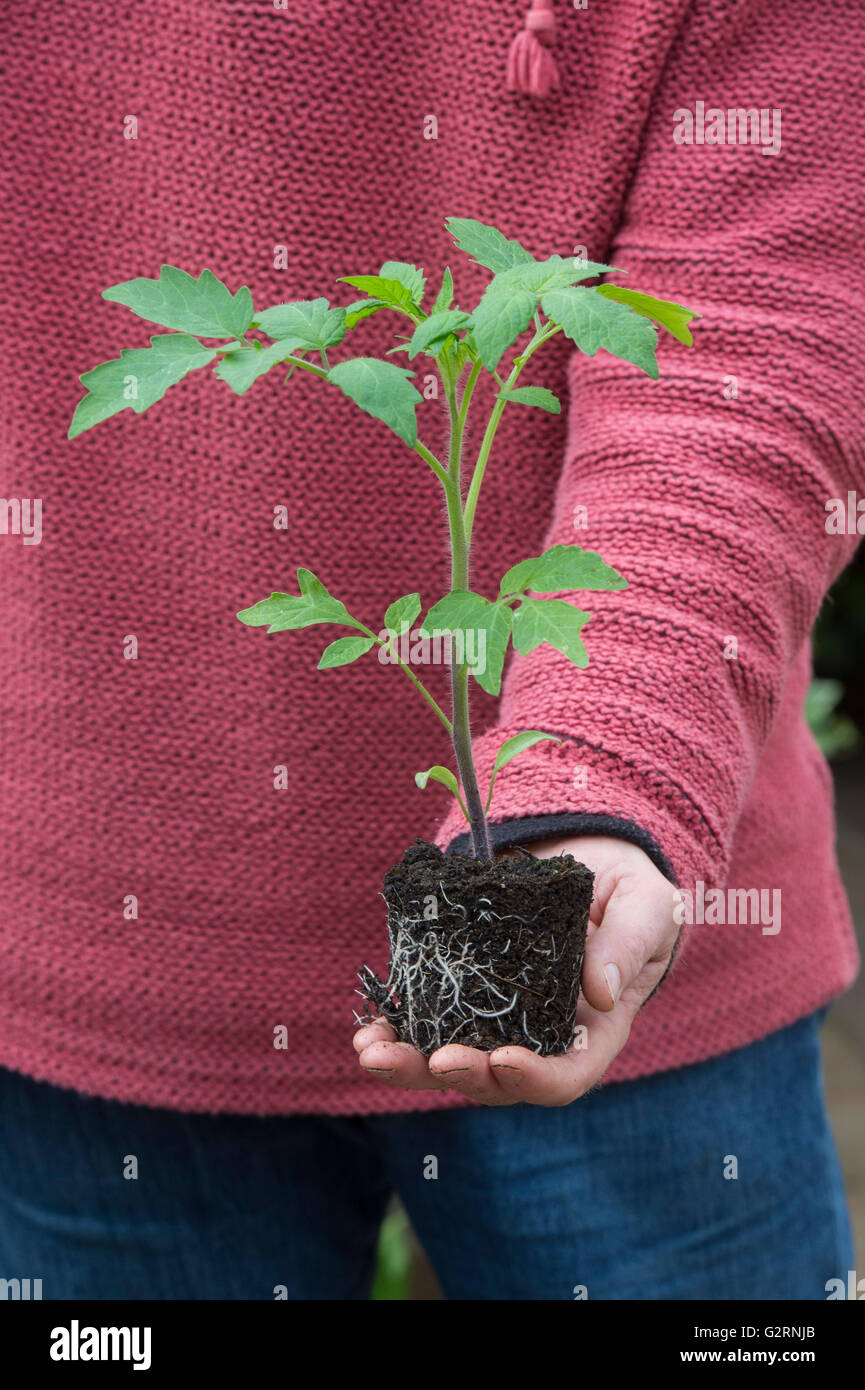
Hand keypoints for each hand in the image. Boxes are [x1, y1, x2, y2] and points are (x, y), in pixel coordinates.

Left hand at [353, 835, 679, 1105]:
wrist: (592, 862)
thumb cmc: (631, 892)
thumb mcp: (647, 907)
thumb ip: (629, 943)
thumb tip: (599, 993)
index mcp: (592, 1029)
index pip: (567, 1074)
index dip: (537, 1078)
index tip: (506, 1061)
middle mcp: (540, 1037)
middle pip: (499, 1081)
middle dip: (463, 1076)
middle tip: (434, 1061)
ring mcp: (497, 1020)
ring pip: (452, 1061)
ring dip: (409, 1066)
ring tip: (373, 1052)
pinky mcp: (462, 993)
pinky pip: (426, 1023)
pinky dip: (395, 1030)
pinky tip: (367, 1029)